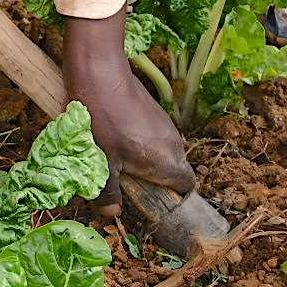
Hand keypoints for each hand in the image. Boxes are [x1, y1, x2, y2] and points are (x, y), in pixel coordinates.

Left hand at [59, 6, 195, 195]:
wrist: (99, 70)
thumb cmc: (101, 117)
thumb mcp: (99, 161)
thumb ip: (107, 192)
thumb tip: (112, 216)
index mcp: (167, 160)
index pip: (186, 188)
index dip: (172, 197)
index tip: (150, 199)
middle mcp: (174, 144)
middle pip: (172, 171)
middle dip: (152, 180)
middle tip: (125, 181)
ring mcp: (165, 125)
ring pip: (161, 153)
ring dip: (143, 160)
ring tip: (114, 157)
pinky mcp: (154, 112)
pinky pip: (153, 137)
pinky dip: (139, 143)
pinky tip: (113, 135)